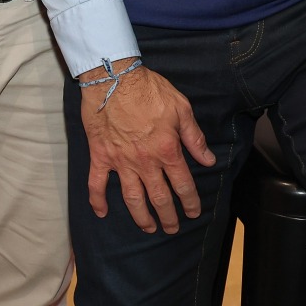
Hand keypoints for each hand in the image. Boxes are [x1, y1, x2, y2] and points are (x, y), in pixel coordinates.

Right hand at [79, 62, 215, 234]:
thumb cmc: (149, 89)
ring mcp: (121, 161)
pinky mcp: (100, 156)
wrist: (113, 77)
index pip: (183, 184)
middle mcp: (145, 161)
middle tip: (172, 228)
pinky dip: (97, 200)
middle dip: (168, 217)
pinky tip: (101, 213)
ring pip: (132, 198)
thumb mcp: (181, 108)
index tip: (193, 212)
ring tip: (148, 228)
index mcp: (167, 150)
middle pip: (159, 197)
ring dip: (141, 217)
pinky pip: (97, 183)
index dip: (190, 202)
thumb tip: (208, 160)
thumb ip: (194, 137)